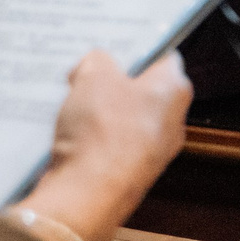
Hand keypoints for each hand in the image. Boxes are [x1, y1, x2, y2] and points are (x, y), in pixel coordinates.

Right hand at [17, 52, 192, 240]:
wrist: (87, 196)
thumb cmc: (102, 131)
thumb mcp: (95, 75)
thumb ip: (97, 60)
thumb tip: (94, 64)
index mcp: (175, 91)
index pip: (163, 57)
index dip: (136, 48)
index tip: (111, 44)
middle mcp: (171, 122)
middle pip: (140, 90)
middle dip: (110, 81)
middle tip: (82, 74)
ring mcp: (150, 152)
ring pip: (121, 120)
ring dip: (95, 112)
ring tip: (67, 104)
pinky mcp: (125, 174)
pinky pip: (106, 147)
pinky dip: (87, 139)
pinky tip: (64, 134)